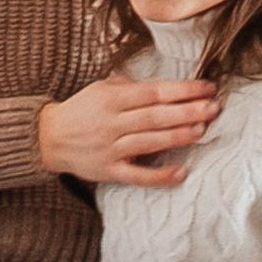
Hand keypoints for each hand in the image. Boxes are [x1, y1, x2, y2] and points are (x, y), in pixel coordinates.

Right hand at [38, 73, 218, 189]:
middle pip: (155, 116)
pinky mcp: (108, 171)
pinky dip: (160, 176)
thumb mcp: (101, 89)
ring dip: (178, 136)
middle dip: (187, 111)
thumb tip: (167, 88)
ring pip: (149, 142)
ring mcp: (110, 149)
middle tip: (214, 108)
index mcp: (111, 98)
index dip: (183, 90)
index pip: (154, 92)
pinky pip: (137, 176)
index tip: (208, 87)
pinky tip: (181, 173)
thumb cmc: (81, 109)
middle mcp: (111, 123)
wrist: (48, 138)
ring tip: (202, 130)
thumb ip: (131, 86)